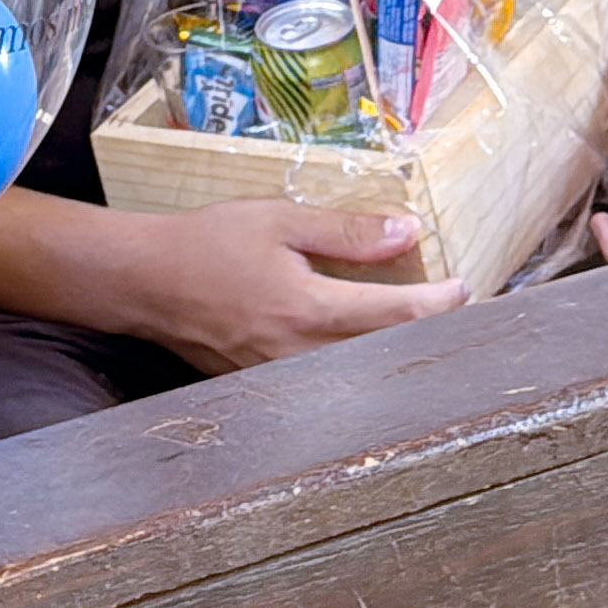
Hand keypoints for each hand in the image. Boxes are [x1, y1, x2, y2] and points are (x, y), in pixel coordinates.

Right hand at [111, 194, 467, 373]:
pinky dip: (352, 365)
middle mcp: (299, 354)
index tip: (462, 288)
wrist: (146, 281)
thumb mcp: (278, 221)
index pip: (396, 315)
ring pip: (358, 375)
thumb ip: (345, 231)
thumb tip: (405, 232)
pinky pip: (324, 382)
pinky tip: (360, 346)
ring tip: (414, 328)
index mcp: (308, 309)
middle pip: (387, 355)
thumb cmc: (206, 244)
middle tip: (449, 310)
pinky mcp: (265, 386)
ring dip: (392, 354)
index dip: (439, 303)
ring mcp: (281, 379)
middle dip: (425, 334)